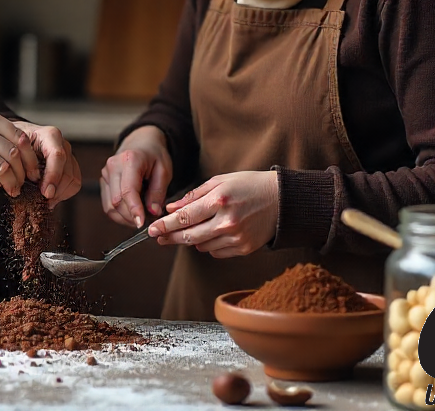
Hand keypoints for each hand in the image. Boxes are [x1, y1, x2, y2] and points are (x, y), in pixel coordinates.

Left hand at [14, 121, 81, 208]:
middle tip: (44, 200)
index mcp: (49, 135)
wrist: (18, 140)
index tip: (46, 192)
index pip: (57, 156)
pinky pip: (74, 183)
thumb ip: (18, 160)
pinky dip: (63, 193)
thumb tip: (25, 179)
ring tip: (46, 200)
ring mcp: (68, 155)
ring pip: (73, 179)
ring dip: (60, 193)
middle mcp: (62, 144)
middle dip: (56, 190)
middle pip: (67, 171)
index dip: (53, 176)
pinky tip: (51, 196)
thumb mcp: (12, 148)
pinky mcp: (70, 166)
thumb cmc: (15, 143)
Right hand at [100, 126, 172, 228]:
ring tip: (142, 217)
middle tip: (149, 220)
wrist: (141, 143)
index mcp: (130, 160)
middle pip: (117, 201)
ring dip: (125, 218)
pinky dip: (120, 214)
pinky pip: (108, 205)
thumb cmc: (154, 155)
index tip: (141, 223)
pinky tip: (132, 214)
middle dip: (132, 216)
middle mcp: (113, 166)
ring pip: (110, 206)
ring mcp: (105, 174)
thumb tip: (153, 212)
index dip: (134, 209)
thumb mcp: (164, 170)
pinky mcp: (103, 182)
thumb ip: (158, 192)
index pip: (128, 190)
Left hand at [147, 171, 279, 257]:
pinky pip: (216, 252)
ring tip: (193, 229)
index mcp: (220, 200)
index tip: (152, 230)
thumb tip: (171, 208)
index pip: (185, 217)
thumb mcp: (220, 181)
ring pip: (201, 246)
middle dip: (170, 237)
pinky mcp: (244, 249)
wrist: (282, 200)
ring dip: (192, 239)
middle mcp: (227, 221)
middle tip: (158, 237)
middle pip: (189, 236)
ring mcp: (236, 237)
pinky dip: (209, 245)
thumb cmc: (249, 186)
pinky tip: (212, 233)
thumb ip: (194, 195)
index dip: (165, 225)